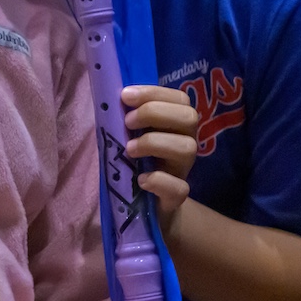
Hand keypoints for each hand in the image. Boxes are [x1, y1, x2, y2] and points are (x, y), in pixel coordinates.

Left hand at [121, 84, 197, 231]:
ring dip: (154, 143)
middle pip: (189, 117)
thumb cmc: (136, 163)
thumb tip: (111, 97)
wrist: (146, 208)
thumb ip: (127, 118)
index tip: (125, 96)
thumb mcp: (132, 136)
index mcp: (175, 125)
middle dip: (154, 113)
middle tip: (127, 122)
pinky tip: (140, 179)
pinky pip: (179, 188)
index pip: (179, 98)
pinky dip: (158, 180)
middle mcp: (185, 143)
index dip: (154, 92)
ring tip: (129, 150)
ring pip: (187, 148)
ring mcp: (183, 170)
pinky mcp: (177, 197)